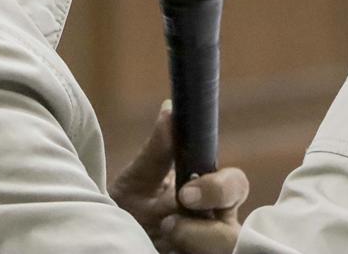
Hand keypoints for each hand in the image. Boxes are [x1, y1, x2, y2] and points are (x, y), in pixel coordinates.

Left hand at [110, 100, 248, 253]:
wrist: (111, 236)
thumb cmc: (130, 206)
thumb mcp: (139, 178)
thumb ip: (158, 150)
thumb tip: (171, 109)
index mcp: (210, 194)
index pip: (236, 185)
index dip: (219, 188)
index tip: (185, 192)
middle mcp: (216, 224)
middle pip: (236, 229)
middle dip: (208, 230)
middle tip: (169, 224)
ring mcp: (208, 248)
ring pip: (224, 250)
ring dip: (193, 244)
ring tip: (162, 237)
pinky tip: (162, 251)